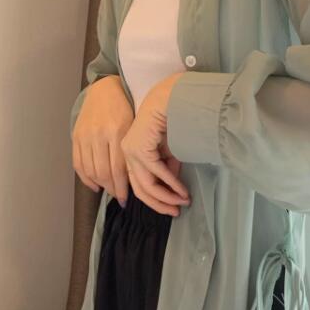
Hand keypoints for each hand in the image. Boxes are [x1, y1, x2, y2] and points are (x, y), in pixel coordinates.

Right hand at [72, 75, 132, 205]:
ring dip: (100, 185)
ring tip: (109, 191)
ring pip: (90, 170)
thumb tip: (137, 177)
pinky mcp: (76, 136)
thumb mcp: (135, 125)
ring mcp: (85, 135)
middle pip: (104, 172)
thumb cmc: (127, 107)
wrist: (105, 89)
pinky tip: (94, 184)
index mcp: (118, 131)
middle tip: (119, 198)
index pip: (118, 168)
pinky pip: (78, 163)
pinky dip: (85, 178)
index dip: (122, 187)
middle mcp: (99, 134)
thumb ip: (134, 148)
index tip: (126, 199)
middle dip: (112, 189)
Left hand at [120, 72, 190, 215]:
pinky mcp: (139, 148)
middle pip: (141, 189)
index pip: (139, 184)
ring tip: (183, 202)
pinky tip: (182, 190)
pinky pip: (156, 173)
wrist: (170, 96)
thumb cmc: (170, 118)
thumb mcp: (170, 149)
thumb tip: (172, 186)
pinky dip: (171, 184)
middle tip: (176, 212)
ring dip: (167, 196)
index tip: (172, 208)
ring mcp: (131, 151)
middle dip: (160, 203)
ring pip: (147, 185)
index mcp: (131, 154)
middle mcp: (126, 154)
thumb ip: (168, 167)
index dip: (156, 199)